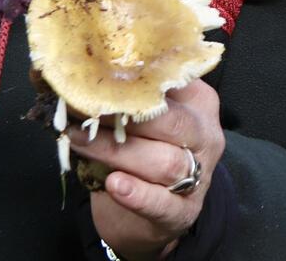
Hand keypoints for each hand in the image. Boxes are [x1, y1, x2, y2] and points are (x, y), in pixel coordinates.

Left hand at [70, 79, 224, 260]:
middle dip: (123, 116)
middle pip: (171, 122)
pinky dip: (138, 194)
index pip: (170, 83)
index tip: (95, 77)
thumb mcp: (148, 115)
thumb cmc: (146, 147)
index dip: (131, 81)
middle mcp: (205, 136)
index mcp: (198, 102)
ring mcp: (200, 176)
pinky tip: (115, 185)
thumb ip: (130, 96)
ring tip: (80, 142)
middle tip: (82, 109)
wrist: (154, 207)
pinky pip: (163, 203)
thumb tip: (86, 75)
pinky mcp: (184, 212)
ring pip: (164, 162)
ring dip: (116, 152)